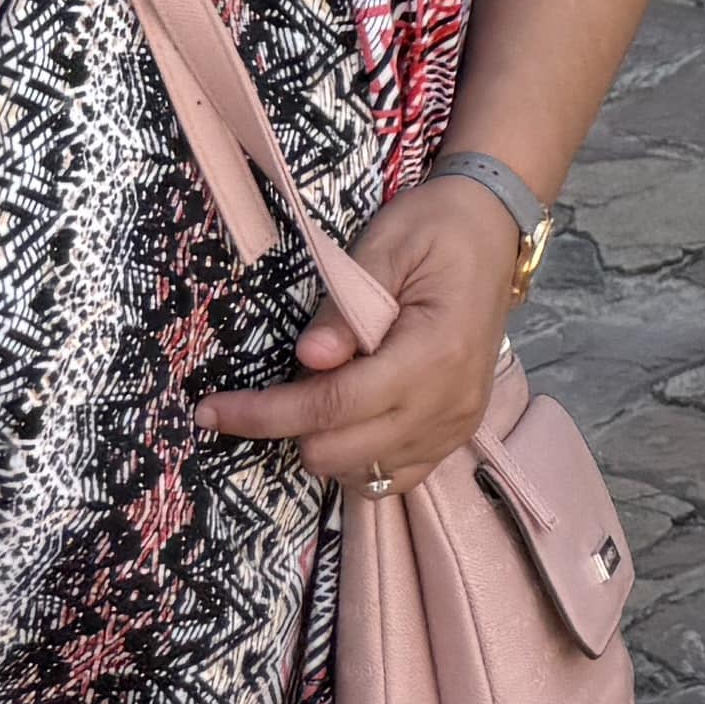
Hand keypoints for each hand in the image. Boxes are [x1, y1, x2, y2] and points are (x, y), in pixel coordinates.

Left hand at [192, 169, 525, 488]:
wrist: (493, 227)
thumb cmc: (435, 227)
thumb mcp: (386, 245)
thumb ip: (345, 306)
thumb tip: (307, 359)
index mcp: (433, 353)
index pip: (333, 405)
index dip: (265, 414)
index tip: (210, 411)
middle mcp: (448, 403)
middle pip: (340, 452)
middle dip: (289, 427)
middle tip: (272, 385)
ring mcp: (456, 425)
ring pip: (364, 474)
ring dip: (325, 443)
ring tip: (321, 390)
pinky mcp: (456, 433)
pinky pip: (395, 476)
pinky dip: (359, 457)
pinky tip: (349, 418)